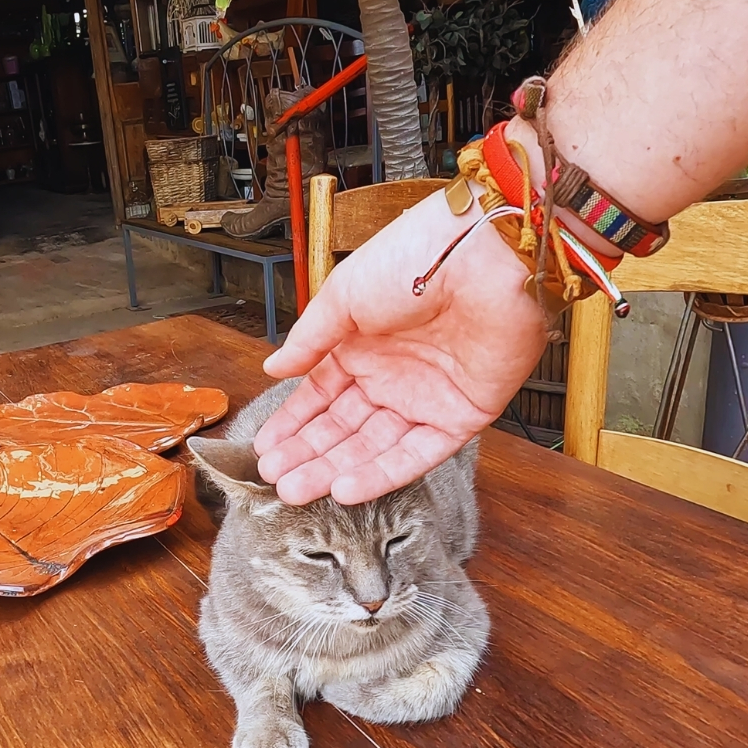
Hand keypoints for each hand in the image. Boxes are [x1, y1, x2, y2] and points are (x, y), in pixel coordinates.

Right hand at [253, 189, 549, 504]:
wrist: (482, 256)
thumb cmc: (415, 258)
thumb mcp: (344, 295)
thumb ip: (310, 340)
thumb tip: (273, 367)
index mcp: (363, 341)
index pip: (322, 393)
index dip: (293, 422)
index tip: (265, 449)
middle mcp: (393, 372)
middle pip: (344, 426)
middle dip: (308, 454)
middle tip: (274, 481)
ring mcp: (426, 397)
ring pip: (374, 446)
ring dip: (335, 470)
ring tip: (295, 491)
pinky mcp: (461, 416)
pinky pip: (417, 454)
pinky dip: (382, 474)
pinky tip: (345, 490)